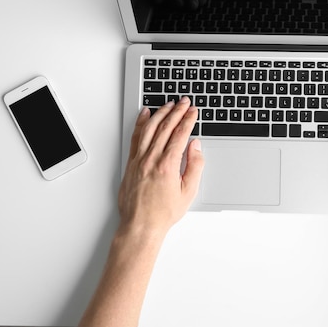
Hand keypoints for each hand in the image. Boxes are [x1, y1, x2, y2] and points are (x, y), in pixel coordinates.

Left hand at [117, 97, 203, 238]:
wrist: (141, 225)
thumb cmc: (163, 213)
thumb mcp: (188, 192)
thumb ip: (194, 166)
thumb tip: (195, 146)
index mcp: (167, 165)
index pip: (180, 134)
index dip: (188, 120)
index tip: (193, 111)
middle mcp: (151, 159)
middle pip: (165, 127)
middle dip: (177, 111)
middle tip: (184, 102)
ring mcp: (139, 160)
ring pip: (149, 128)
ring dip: (160, 113)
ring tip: (168, 104)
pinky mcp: (131, 163)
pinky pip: (136, 137)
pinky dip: (141, 123)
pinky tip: (145, 115)